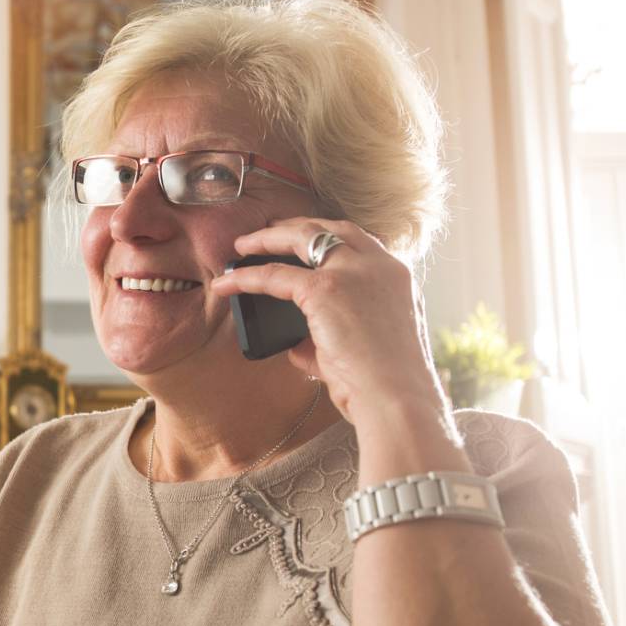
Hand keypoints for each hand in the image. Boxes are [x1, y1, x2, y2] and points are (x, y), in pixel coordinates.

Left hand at [209, 218, 447, 427]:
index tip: (306, 236)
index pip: (360, 241)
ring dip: (268, 238)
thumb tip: (297, 346)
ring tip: (243, 245)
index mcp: (396, 278)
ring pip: (302, 237)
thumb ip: (331, 341)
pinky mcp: (325, 290)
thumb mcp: (366, 351)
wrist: (398, 400)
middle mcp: (379, 266)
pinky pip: (275, 275)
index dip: (329, 235)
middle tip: (269, 230)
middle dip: (296, 226)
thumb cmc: (385, 388)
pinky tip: (227, 283)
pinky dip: (247, 277)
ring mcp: (353, 273)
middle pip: (332, 228)